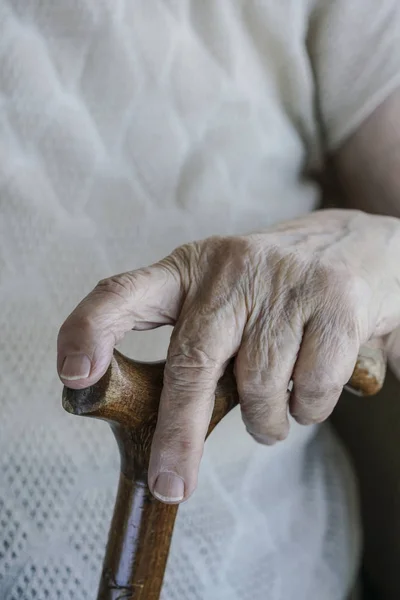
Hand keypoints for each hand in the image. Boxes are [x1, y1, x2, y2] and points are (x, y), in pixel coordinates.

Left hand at [57, 209, 399, 503]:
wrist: (360, 249)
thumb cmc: (275, 291)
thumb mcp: (224, 296)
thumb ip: (195, 343)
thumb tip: (166, 427)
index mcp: (190, 270)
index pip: (124, 292)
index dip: (90, 331)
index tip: (75, 376)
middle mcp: (232, 270)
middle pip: (192, 363)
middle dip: (179, 435)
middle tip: (170, 483)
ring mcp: (286, 284)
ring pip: (259, 391)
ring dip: (266, 421)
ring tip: (275, 405)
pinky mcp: (336, 303)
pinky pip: (310, 393)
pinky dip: (308, 409)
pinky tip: (311, 385)